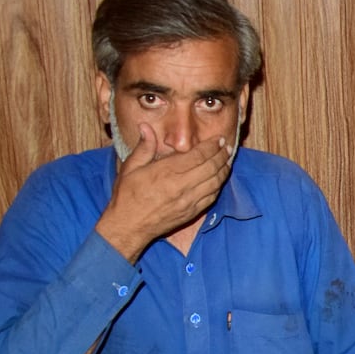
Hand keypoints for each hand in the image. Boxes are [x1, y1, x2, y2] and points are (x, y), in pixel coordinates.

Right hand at [95, 124, 231, 259]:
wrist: (128, 226)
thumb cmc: (127, 196)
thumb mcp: (130, 168)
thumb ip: (144, 147)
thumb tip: (145, 127)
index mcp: (167, 171)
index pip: (198, 155)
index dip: (212, 146)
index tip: (218, 139)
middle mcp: (181, 186)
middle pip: (211, 167)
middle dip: (222, 155)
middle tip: (227, 147)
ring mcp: (189, 201)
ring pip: (215, 182)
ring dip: (224, 170)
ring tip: (227, 160)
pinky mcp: (191, 212)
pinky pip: (211, 197)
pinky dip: (218, 186)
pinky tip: (220, 179)